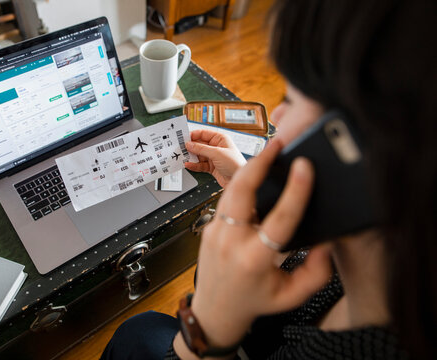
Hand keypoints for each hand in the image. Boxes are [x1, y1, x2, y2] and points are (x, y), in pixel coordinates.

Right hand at [184, 129, 245, 186]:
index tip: (184, 138)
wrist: (238, 180)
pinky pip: (200, 165)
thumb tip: (190, 144)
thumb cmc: (235, 164)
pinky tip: (188, 165)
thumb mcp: (217, 153)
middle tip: (181, 148)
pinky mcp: (211, 167)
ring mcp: (213, 158)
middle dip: (190, 147)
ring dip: (191, 157)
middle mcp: (216, 147)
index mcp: (220, 139)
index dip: (193, 135)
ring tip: (183, 158)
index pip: (204, 134)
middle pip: (199, 145)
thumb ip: (201, 149)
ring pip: (198, 155)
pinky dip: (194, 165)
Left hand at [190, 140, 332, 347]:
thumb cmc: (255, 301)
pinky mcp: (209, 227)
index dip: (296, 191)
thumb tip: (327, 241)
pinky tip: (256, 175)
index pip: (279, 219)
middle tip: (277, 144)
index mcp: (255, 260)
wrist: (215, 310)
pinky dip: (241, 184)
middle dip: (260, 162)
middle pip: (242, 191)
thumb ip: (317, 271)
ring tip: (269, 153)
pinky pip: (226, 199)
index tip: (305, 167)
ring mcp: (215, 232)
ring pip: (231, 190)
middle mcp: (231, 242)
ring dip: (250, 168)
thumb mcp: (292, 295)